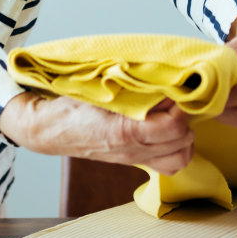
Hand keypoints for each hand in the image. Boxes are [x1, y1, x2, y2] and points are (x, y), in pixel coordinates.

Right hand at [0, 92, 193, 173]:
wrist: (49, 130)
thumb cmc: (70, 106)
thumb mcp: (97, 88)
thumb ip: (129, 83)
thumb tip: (159, 73)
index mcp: (124, 131)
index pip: (173, 127)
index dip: (183, 108)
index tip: (180, 91)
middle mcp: (132, 150)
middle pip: (183, 142)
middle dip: (186, 119)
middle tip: (177, 100)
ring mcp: (134, 159)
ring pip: (180, 158)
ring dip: (185, 137)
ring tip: (175, 116)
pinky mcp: (134, 161)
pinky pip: (168, 165)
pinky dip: (176, 149)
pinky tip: (168, 131)